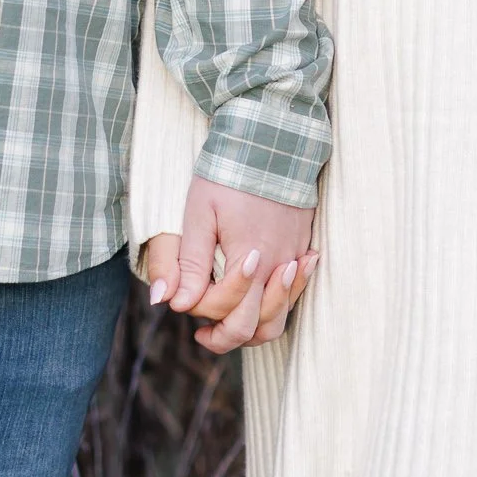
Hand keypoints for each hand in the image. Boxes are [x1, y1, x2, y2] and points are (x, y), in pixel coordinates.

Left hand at [143, 175, 317, 351]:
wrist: (271, 139)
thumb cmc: (230, 173)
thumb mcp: (199, 213)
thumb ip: (188, 262)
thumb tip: (173, 304)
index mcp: (249, 262)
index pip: (227, 311)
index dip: (200, 310)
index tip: (184, 300)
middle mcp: (277, 268)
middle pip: (257, 328)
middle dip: (226, 337)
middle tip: (203, 333)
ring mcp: (295, 259)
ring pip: (279, 318)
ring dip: (253, 327)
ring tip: (227, 319)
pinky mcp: (303, 247)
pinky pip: (293, 294)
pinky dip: (273, 304)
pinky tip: (255, 294)